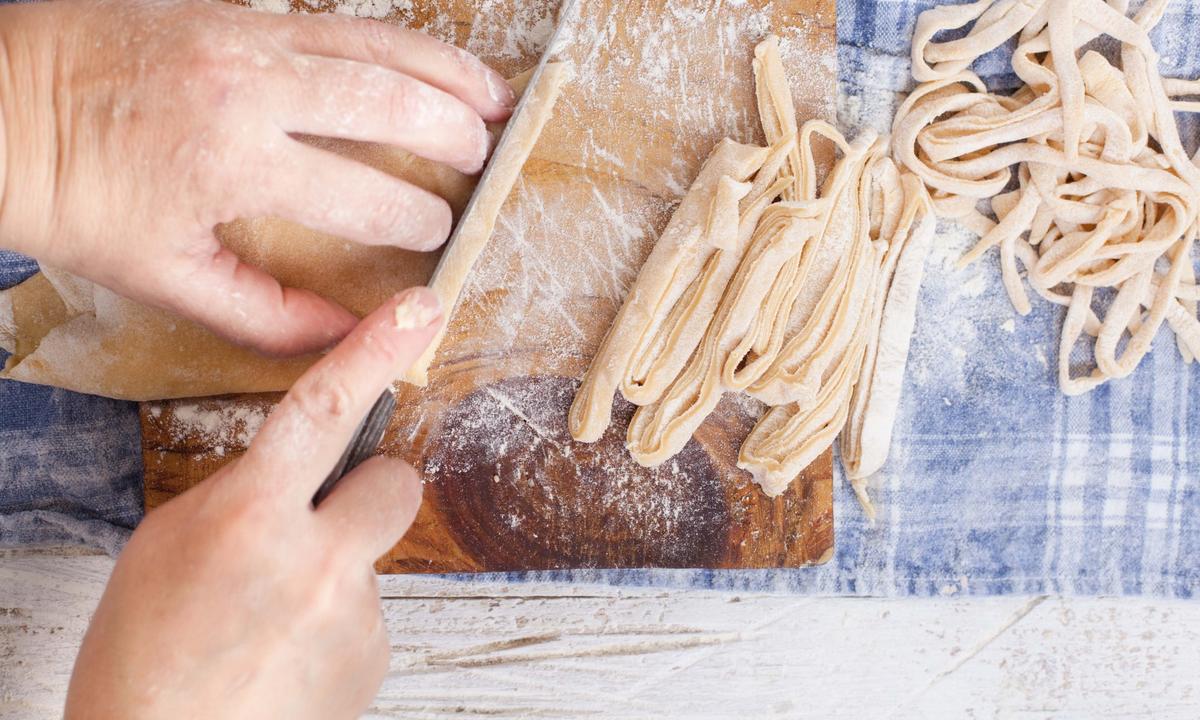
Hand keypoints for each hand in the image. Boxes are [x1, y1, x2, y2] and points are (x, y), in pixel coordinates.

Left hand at [0, 0, 511, 354]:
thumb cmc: (74, 200)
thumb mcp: (165, 278)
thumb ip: (266, 314)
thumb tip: (344, 338)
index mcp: (234, 166)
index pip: (366, 196)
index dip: (417, 221)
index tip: (438, 237)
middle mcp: (252, 91)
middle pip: (393, 107)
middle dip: (455, 139)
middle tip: (486, 165)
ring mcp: (246, 39)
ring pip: (380, 50)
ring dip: (450, 76)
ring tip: (497, 102)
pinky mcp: (237, 11)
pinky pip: (343, 23)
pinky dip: (401, 43)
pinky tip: (433, 61)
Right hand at [65, 288, 442, 719]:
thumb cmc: (143, 660)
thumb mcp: (166, 548)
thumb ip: (241, 495)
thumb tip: (294, 474)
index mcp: (251, 518)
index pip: (324, 409)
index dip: (373, 350)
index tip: (418, 311)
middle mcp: (319, 560)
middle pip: (394, 482)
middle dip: (366, 490)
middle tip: (317, 524)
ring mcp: (356, 613)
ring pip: (371, 554)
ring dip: (335, 570)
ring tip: (271, 619)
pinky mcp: (376, 656)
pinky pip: (369, 610)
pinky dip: (335, 624)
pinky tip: (288, 654)